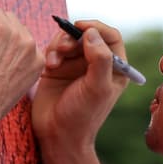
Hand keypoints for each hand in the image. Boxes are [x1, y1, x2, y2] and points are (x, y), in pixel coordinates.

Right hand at [32, 19, 128, 146]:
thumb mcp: (97, 88)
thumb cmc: (82, 116)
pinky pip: (54, 49)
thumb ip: (99, 59)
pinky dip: (50, 52)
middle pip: (86, 34)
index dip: (97, 27)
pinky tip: (48, 66)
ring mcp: (75, 66)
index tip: (81, 27)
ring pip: (68, 40)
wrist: (58, 136)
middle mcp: (95, 64)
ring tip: (53, 61)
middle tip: (64, 48)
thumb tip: (91, 32)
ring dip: (59, 45)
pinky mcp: (57, 69)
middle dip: (73, 36)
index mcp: (114, 68)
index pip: (110, 36)